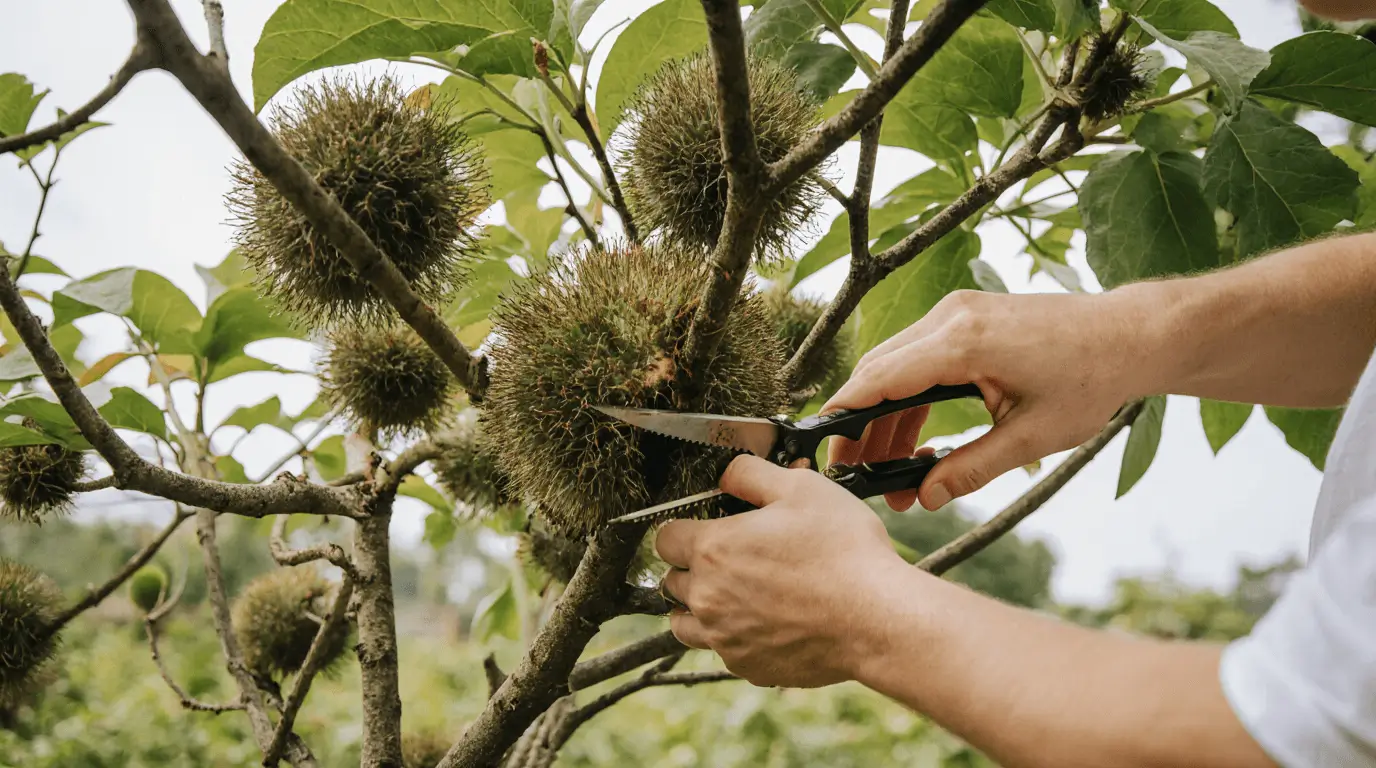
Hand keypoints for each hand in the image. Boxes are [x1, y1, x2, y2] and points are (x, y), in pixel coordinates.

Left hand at [654, 454, 907, 687]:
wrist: (877, 618)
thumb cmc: (844, 550)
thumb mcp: (801, 488)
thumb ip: (750, 474)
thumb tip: (724, 471)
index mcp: (712, 549)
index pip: (664, 537)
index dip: (683, 528)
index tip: (705, 528)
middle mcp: (707, 597)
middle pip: (672, 580)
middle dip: (692, 567)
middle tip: (730, 558)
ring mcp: (724, 638)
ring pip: (684, 623)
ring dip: (698, 607)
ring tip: (733, 595)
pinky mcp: (747, 666)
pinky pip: (721, 651)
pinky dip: (731, 638)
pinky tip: (763, 623)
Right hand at [825, 289, 1140, 511]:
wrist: (1129, 335)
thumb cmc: (1090, 379)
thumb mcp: (1031, 437)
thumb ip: (970, 468)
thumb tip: (924, 498)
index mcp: (963, 342)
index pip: (881, 378)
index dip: (846, 413)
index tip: (822, 446)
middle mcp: (950, 316)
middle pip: (878, 369)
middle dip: (860, 423)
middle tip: (852, 471)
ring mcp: (956, 311)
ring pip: (894, 363)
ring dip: (884, 412)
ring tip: (883, 468)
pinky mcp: (965, 317)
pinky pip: (918, 355)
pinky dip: (908, 395)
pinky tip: (911, 440)